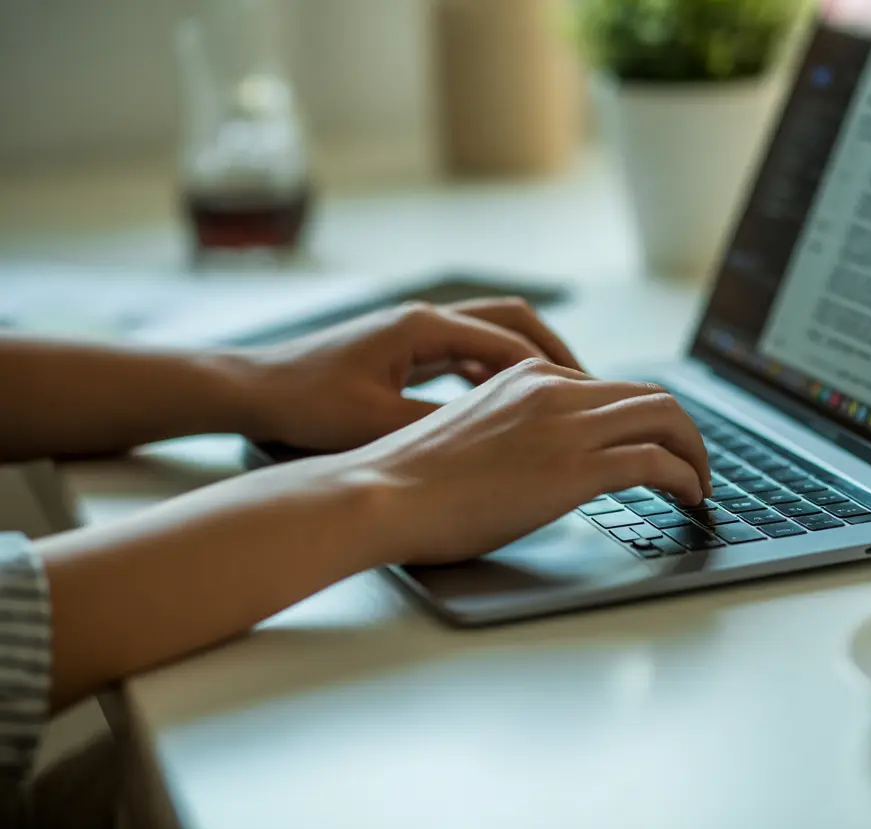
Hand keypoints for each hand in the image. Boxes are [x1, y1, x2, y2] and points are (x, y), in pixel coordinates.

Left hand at [235, 298, 582, 451]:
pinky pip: (466, 351)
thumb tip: (503, 437)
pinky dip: (495, 371)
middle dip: (555, 352)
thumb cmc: (306, 404)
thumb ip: (443, 426)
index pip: (509, 342)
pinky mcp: (404, 348)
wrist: (251, 389)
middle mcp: (424, 319)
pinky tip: (508, 404)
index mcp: (423, 328)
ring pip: (491, 333)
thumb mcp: (380, 424)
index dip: (554, 371)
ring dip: (528, 359)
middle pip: (512, 321)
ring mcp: (414, 331)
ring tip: (561, 397)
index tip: (587, 399)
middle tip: (590, 390)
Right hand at [339, 358, 712, 565]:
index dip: (644, 418)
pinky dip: (685, 476)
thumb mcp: (472, 432)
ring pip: (665, 419)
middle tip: (693, 464)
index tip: (655, 445)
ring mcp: (567, 426)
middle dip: (683, 431)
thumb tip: (539, 459)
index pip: (609, 388)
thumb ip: (515, 431)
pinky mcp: (575, 468)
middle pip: (650, 395)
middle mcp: (553, 389)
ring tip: (699, 483)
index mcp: (526, 377)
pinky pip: (657, 461)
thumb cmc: (410, 479)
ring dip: (694, 452)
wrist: (382, 494)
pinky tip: (689, 496)